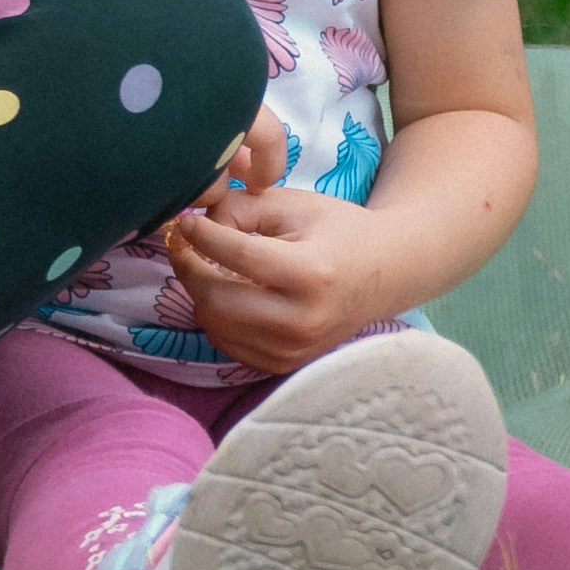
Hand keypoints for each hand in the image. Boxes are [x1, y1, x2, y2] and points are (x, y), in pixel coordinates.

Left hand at [149, 179, 405, 374]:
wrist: (386, 273)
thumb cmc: (337, 231)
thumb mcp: (293, 205)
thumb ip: (239, 209)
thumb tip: (192, 227)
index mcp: (312, 274)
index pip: (239, 257)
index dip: (202, 236)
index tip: (185, 220)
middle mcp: (303, 320)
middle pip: (219, 300)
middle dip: (190, 269)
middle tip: (183, 245)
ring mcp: (294, 349)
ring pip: (216, 325)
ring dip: (200, 293)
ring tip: (207, 265)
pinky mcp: (284, 364)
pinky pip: (227, 343)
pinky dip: (216, 316)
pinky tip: (228, 291)